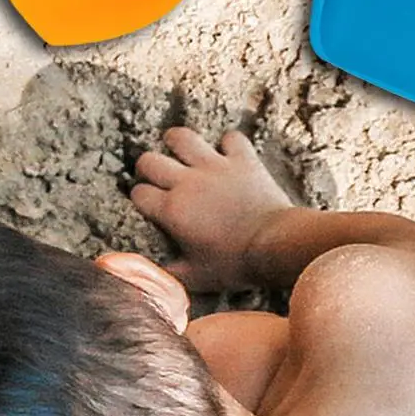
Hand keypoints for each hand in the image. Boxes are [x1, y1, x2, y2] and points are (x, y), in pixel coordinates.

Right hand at [130, 127, 293, 292]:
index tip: (147, 204)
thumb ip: (170, 272)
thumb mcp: (197, 277)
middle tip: (156, 176)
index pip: (139, 194)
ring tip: (179, 148)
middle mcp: (188, 182)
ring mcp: (215, 166)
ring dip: (177, 142)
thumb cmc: (235, 264)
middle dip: (147, 168)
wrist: (275, 244)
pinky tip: (228, 153)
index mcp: (173, 210)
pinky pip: (230, 138)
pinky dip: (229, 143)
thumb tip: (153, 271)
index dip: (140, 198)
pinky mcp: (242, 159)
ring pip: (183, 138)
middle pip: (150, 160)